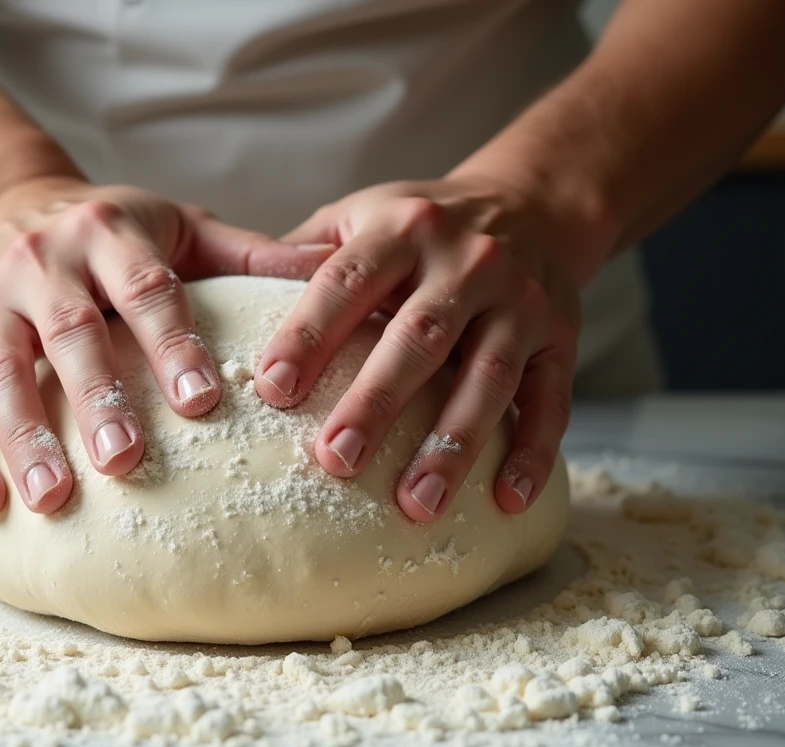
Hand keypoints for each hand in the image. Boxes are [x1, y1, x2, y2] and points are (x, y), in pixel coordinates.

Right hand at [0, 178, 332, 516]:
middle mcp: (39, 263)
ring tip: (52, 498)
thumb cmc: (106, 229)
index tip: (202, 403)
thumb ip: (245, 252)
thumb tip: (330, 267)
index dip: (173, 344)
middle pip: (70, 333)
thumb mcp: (175, 223)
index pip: (146, 290)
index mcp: (107, 234)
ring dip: (23, 436)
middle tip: (126, 461)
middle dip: (96, 398)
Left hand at [255, 177, 596, 521]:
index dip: (309, 335)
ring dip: (453, 444)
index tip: (273, 391)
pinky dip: (535, 452)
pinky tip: (506, 501)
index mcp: (403, 229)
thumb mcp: (362, 214)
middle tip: (335, 461)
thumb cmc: (422, 225)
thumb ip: (302, 255)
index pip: (346, 281)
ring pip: (488, 377)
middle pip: (417, 337)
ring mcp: (521, 301)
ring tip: (416, 504)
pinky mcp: (562, 338)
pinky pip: (553, 400)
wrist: (534, 204)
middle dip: (376, 402)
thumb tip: (221, 306)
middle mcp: (466, 262)